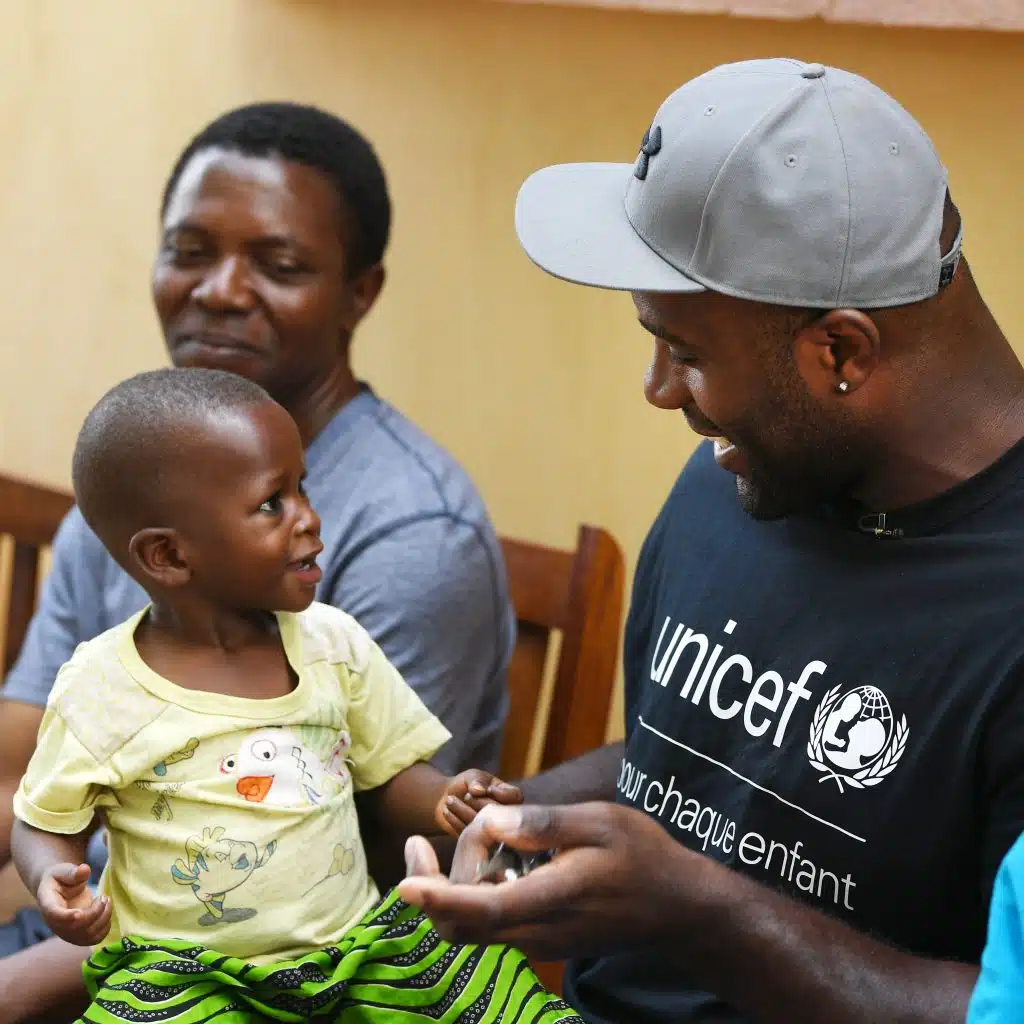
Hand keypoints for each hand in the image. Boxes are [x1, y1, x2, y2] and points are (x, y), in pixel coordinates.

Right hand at [36, 863, 110, 946]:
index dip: (67, 917)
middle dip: (95, 912)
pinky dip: (105, 928)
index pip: (56, 916)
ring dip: (104, 918)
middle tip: (103, 897)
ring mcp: (67, 932)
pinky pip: (94, 939)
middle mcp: (56, 924)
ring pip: (88, 935)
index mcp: (49, 905)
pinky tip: (106, 912)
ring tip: (106, 901)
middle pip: (76, 927)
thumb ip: (72, 872)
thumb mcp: (62, 871)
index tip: (79, 912)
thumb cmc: (60, 878)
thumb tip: (84, 869)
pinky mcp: (79, 936)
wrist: (58, 890)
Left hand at [400, 801, 693, 960]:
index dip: (436, 898)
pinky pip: (491, 921)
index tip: (403, 883)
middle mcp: (536, 933)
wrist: (674, 905)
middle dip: (440, 879)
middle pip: (460, 925)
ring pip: (472, 924)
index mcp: (551, 900)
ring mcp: (536, 942)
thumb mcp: (599, 822)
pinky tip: (506, 853)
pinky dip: (480, 888)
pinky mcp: (538, 939)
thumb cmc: (640, 855)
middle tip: (471, 824)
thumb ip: (544, 824)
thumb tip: (492, 821)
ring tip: (494, 832)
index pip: (481, 909)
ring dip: (461, 882)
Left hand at [435, 769, 522, 835]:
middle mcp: (505, 816)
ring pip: (482, 825)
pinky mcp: (476, 843)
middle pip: (498, 812)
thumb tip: (480, 790)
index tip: (486, 789)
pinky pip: (469, 835)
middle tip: (466, 795)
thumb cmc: (464, 785)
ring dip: (463, 810)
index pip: (516, 797)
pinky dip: (455, 821)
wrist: (445, 800)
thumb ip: (477, 780)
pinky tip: (447, 811)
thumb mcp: (471, 776)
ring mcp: (492, 832)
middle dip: (479, 802)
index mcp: (510, 797)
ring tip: (450, 800)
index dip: (501, 794)